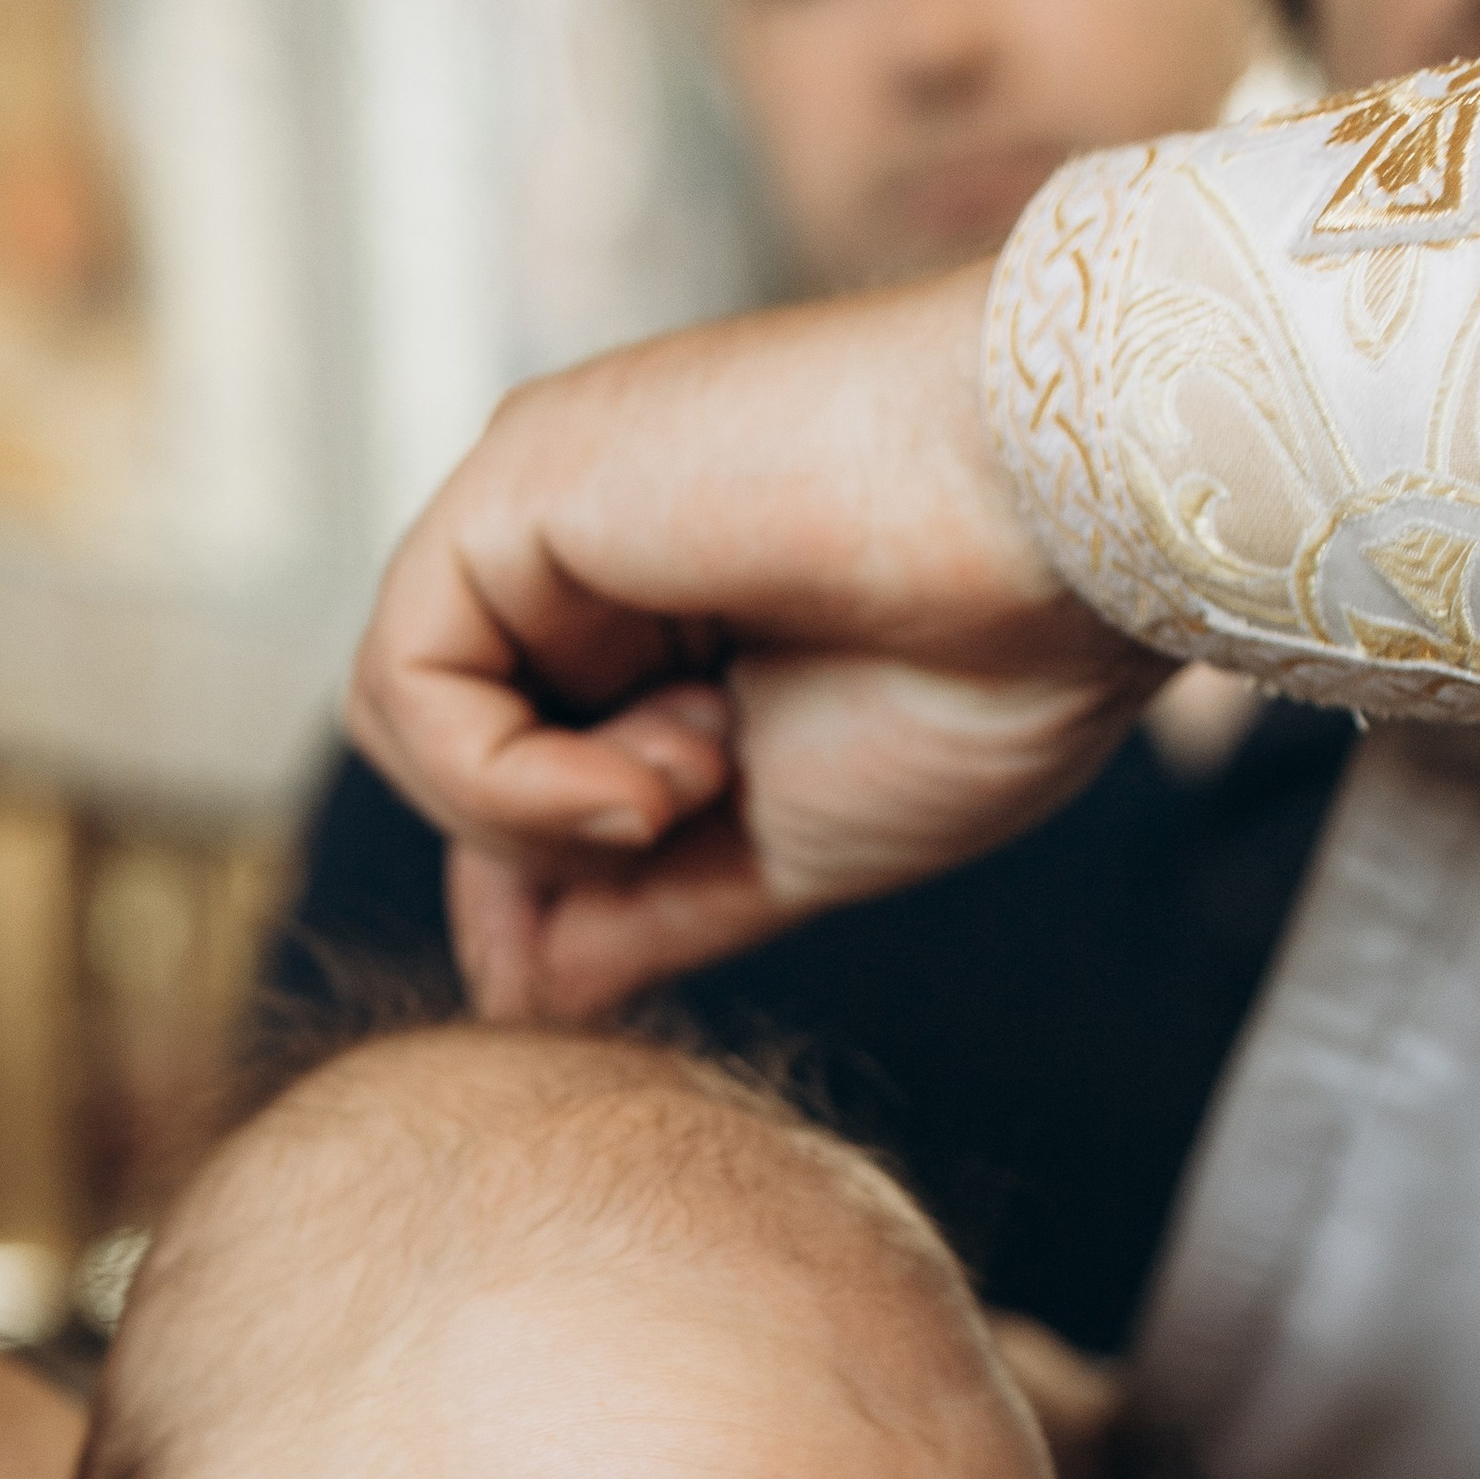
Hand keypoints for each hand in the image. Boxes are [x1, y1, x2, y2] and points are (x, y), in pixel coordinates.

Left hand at [346, 268, 1167, 1023]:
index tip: (659, 898)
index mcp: (654, 613)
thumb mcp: (781, 850)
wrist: (1070, 542)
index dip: (548, 880)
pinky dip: (510, 777)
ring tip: (699, 773)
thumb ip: (638, 914)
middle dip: (553, 850)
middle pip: (450, 759)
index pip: (509, 777)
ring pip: (413, 727)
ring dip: (541, 812)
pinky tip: (656, 772)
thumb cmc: (981, 673)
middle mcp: (579, 550)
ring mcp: (544, 510)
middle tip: (704, 808)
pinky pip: (409, 678)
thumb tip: (510, 999)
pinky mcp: (517, 479)